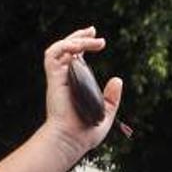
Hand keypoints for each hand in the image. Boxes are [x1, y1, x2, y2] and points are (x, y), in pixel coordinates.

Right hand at [42, 28, 121, 158]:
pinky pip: (53, 55)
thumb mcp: (106, 113)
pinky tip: (80, 47)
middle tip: (93, 31)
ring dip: (75, 39)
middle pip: (67, 49)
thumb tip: (117, 79)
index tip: (98, 40)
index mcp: (75, 85)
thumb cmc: (86, 133)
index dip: (84, 46)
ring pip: (60, 48)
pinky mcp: (54, 79)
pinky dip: (65, 46)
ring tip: (92, 38)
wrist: (71, 140)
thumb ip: (112, 98)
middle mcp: (65, 79)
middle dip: (79, 36)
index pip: (76, 59)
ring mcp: (58, 78)